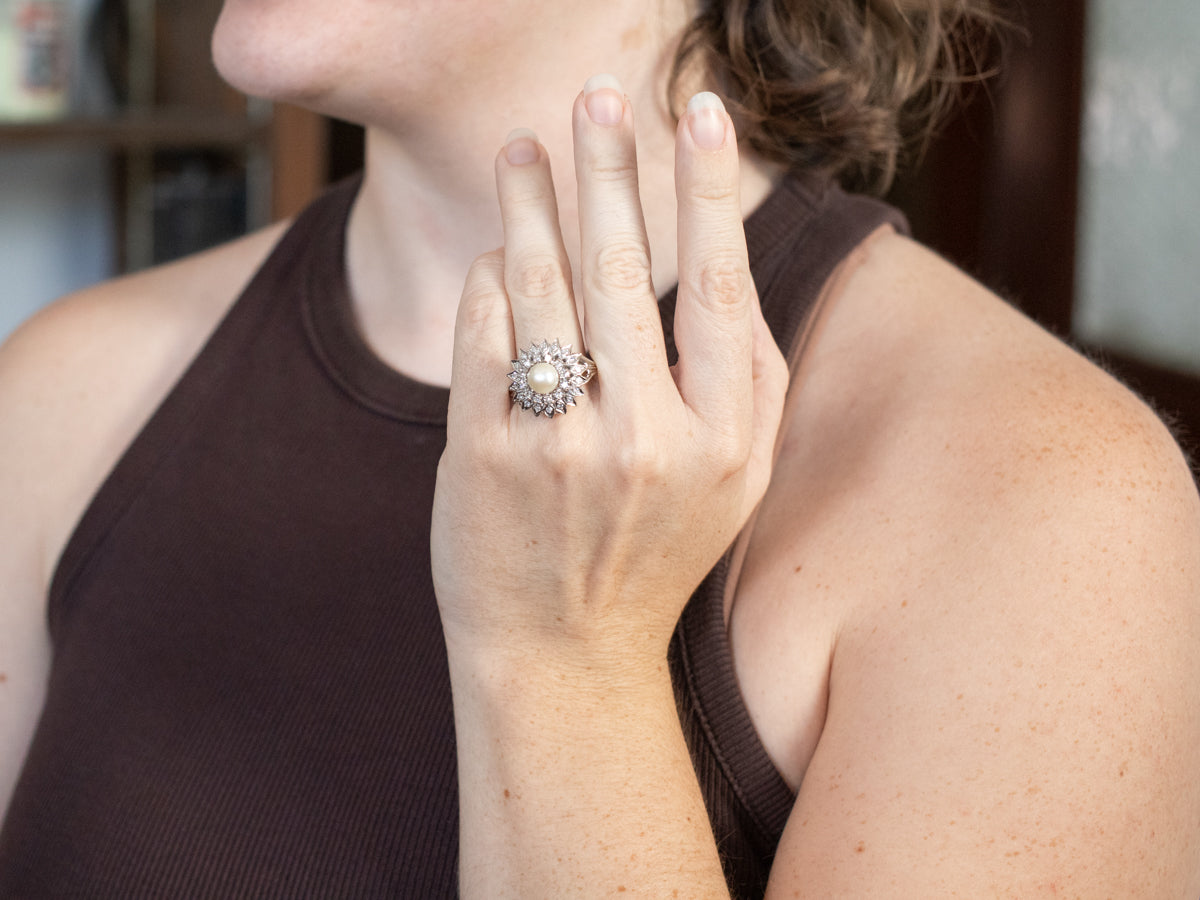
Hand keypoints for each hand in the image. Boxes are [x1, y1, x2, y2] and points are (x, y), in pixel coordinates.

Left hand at [431, 79, 787, 674]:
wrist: (561, 656)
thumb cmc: (653, 554)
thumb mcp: (735, 482)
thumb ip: (747, 376)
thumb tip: (722, 256)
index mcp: (723, 439)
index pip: (716, 284)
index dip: (707, 188)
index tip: (701, 111)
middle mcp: (645, 437)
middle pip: (619, 267)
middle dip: (607, 166)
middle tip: (596, 94)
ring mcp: (557, 445)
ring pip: (539, 284)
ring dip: (530, 201)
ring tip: (523, 149)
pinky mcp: (482, 453)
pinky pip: (481, 330)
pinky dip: (488, 280)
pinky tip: (500, 256)